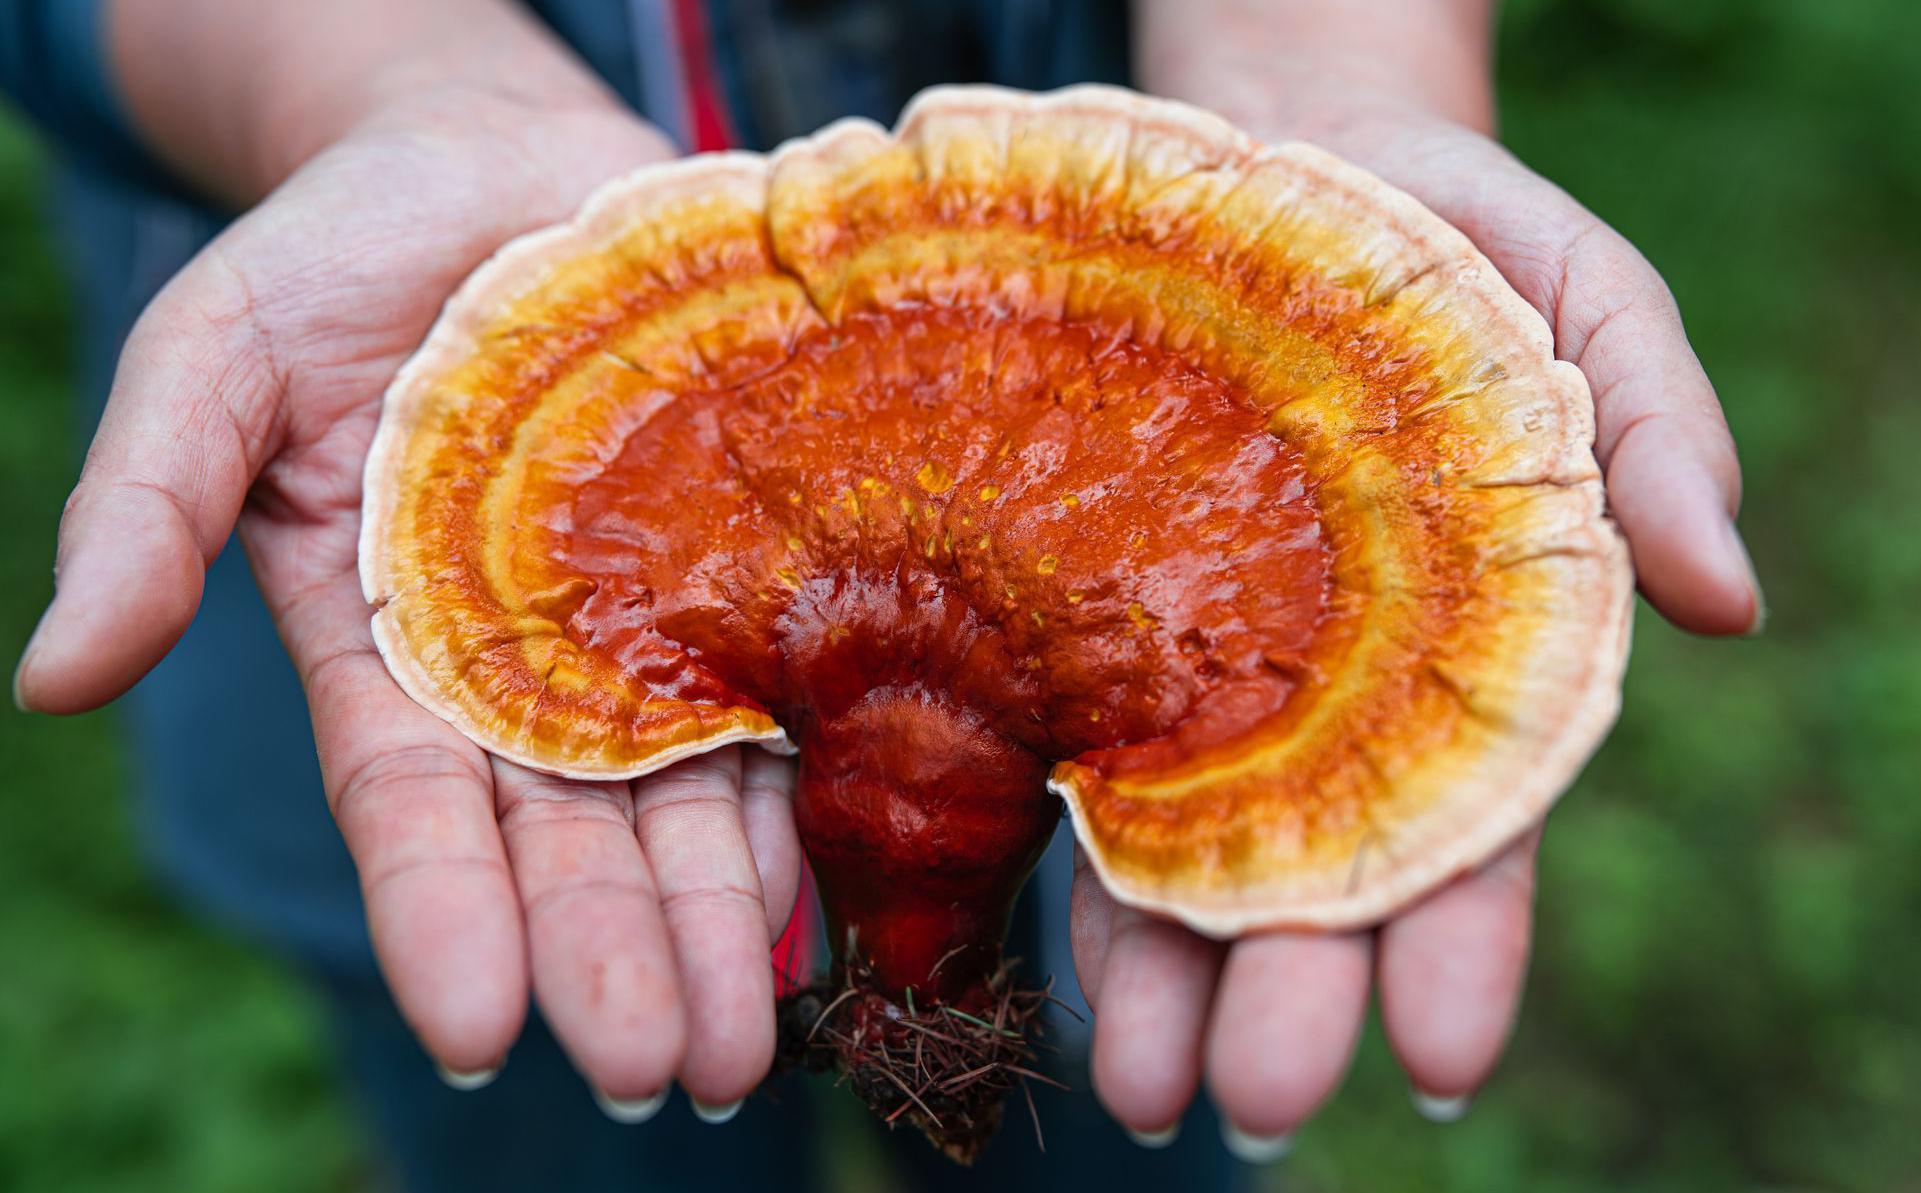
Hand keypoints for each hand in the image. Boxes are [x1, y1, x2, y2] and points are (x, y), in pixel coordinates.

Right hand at [11, 91, 802, 1109]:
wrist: (510, 164)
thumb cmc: (345, 251)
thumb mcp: (218, 356)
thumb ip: (149, 508)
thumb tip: (49, 677)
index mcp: (388, 644)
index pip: (415, 806)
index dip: (446, 916)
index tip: (481, 1030)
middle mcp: (522, 668)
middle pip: (569, 837)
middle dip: (611, 957)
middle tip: (657, 1074)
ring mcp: (643, 630)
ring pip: (683, 804)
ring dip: (715, 929)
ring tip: (744, 1047)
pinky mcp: (743, 578)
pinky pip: (782, 704)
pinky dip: (800, 805)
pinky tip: (828, 900)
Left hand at [1068, 114, 1759, 1145]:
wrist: (1281, 165)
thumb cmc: (1462, 245)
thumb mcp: (1593, 301)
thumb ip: (1666, 439)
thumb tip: (1735, 604)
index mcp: (1474, 653)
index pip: (1479, 828)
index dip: (1465, 945)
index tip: (1438, 1058)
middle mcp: (1338, 698)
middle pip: (1320, 873)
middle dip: (1292, 996)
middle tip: (1255, 1102)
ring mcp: (1209, 673)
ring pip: (1186, 852)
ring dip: (1163, 976)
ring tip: (1136, 1090)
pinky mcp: (1096, 623)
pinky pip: (1072, 754)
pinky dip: (1063, 856)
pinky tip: (1050, 957)